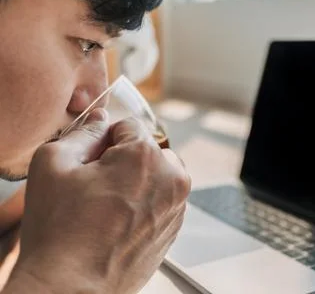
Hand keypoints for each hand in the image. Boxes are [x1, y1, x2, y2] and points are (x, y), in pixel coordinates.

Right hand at [6, 109, 190, 293]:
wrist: (73, 287)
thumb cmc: (61, 230)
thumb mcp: (54, 164)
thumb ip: (83, 132)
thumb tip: (100, 120)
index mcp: (146, 156)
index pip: (129, 126)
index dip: (104, 140)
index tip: (92, 161)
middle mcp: (172, 178)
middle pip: (149, 150)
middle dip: (126, 159)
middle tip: (97, 185)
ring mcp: (177, 206)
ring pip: (157, 175)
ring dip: (137, 181)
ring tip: (107, 206)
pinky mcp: (174, 228)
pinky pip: (161, 200)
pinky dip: (145, 203)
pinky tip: (118, 221)